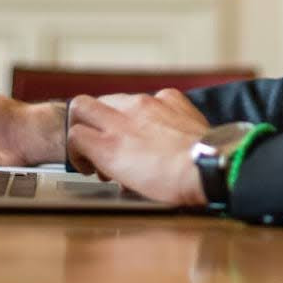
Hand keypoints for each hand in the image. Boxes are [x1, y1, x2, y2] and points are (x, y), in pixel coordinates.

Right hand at [65, 89, 211, 206]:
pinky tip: (159, 126)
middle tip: (95, 137)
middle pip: (82, 105)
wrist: (208, 165)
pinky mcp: (169, 98)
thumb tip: (108, 164)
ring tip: (131, 136)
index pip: (73, 134)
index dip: (77, 150)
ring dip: (117, 116)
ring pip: (116, 99)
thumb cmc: (173, 184)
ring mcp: (146, 103)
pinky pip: (150, 98)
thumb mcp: (129, 184)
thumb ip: (110, 166)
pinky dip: (150, 110)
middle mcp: (123, 119)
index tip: (88, 161)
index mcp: (109, 146)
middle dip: (83, 121)